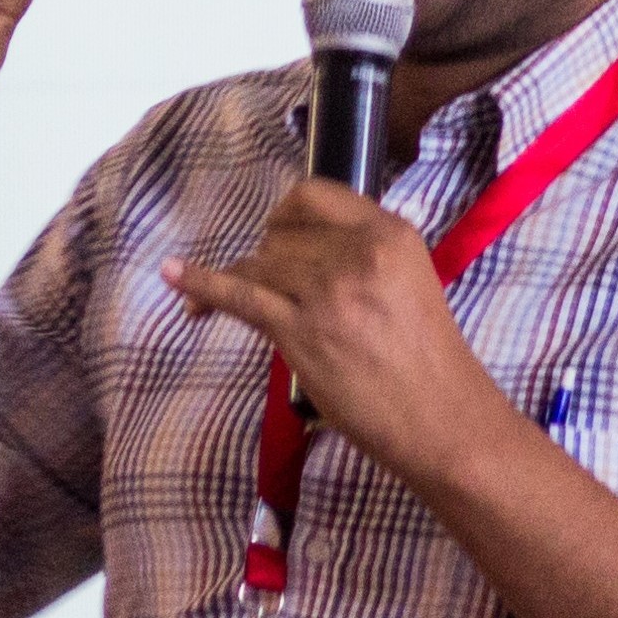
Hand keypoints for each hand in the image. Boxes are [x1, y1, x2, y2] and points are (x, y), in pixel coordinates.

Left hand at [162, 178, 516, 468]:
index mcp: (390, 234)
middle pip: (281, 235)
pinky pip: (237, 295)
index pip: (315, 196)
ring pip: (259, 263)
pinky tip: (174, 275)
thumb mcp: (409, 284)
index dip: (287, 216)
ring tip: (220, 301)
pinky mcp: (301, 331)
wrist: (444, 421)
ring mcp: (327, 291)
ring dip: (242, 281)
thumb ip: (364, 259)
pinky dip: (200, 284)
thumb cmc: (430, 364)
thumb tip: (306, 255)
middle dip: (267, 260)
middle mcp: (358, 252)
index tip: (281, 238)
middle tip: (270, 292)